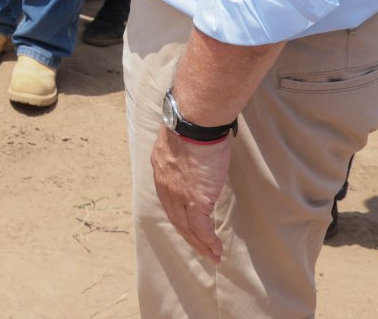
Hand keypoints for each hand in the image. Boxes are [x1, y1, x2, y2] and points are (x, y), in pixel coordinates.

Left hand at [151, 126, 230, 262]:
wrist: (195, 122)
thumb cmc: (194, 123)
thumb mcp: (181, 139)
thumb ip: (185, 152)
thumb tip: (198, 154)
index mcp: (160, 169)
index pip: (168, 198)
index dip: (179, 214)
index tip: (188, 224)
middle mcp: (165, 186)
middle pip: (176, 218)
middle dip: (189, 235)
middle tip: (200, 248)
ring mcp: (179, 195)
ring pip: (188, 227)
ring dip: (200, 244)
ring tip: (212, 255)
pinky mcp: (196, 200)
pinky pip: (201, 228)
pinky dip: (208, 241)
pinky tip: (216, 250)